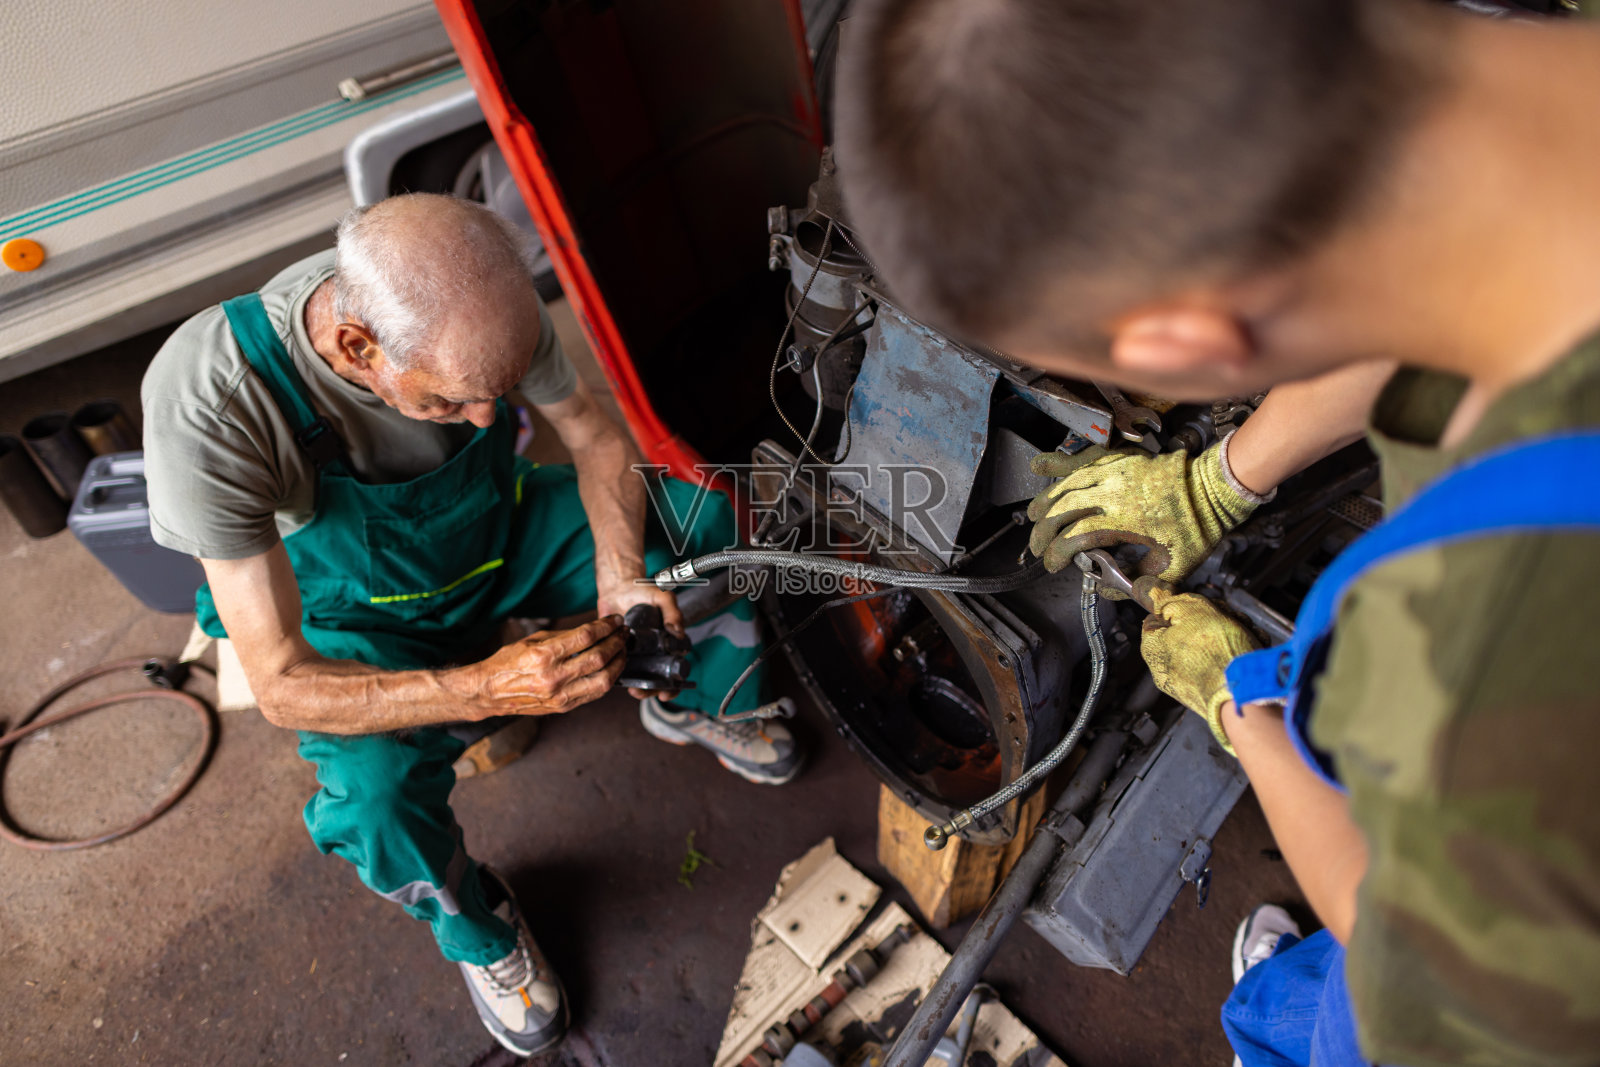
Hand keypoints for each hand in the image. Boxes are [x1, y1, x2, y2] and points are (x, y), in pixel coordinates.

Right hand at [472, 616, 626, 717]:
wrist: (489, 692)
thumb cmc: (507, 663)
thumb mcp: (532, 641)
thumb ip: (564, 637)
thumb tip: (593, 631)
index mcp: (543, 656)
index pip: (585, 637)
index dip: (605, 626)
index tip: (615, 620)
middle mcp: (553, 677)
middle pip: (599, 657)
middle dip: (617, 642)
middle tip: (624, 633)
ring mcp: (559, 696)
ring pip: (603, 680)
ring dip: (618, 663)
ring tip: (623, 650)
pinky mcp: (563, 707)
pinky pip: (594, 693)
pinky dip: (608, 679)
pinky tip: (612, 668)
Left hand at [596, 580, 685, 699]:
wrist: (618, 587)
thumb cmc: (644, 591)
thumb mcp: (662, 597)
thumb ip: (673, 612)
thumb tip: (678, 632)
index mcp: (669, 643)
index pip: (676, 669)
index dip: (674, 685)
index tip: (666, 692)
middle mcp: (654, 651)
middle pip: (657, 679)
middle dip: (652, 691)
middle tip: (643, 692)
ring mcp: (637, 653)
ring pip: (640, 678)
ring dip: (637, 688)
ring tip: (632, 689)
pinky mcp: (619, 652)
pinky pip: (620, 668)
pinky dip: (619, 676)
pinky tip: (617, 679)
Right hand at [1027, 442, 1259, 591]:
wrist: (1214, 489)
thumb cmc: (1196, 527)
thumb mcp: (1172, 567)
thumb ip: (1138, 582)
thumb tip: (1108, 591)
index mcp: (1122, 520)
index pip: (1075, 537)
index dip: (1057, 554)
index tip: (1054, 565)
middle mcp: (1112, 493)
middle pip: (1062, 509)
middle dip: (1044, 531)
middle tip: (1037, 546)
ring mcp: (1114, 472)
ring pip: (1067, 483)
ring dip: (1045, 500)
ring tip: (1032, 515)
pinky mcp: (1119, 460)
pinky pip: (1083, 460)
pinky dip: (1060, 465)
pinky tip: (1042, 467)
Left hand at [1137, 581, 1256, 753]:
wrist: (1248, 694)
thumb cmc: (1217, 655)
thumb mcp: (1192, 611)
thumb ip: (1170, 600)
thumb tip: (1151, 591)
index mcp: (1154, 649)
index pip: (1155, 619)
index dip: (1176, 605)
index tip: (1194, 602)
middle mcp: (1169, 669)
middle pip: (1188, 629)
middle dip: (1213, 617)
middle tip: (1226, 616)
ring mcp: (1194, 682)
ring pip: (1212, 644)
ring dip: (1233, 631)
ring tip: (1244, 633)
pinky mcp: (1217, 690)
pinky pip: (1227, 662)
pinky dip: (1242, 652)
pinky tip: (1252, 649)